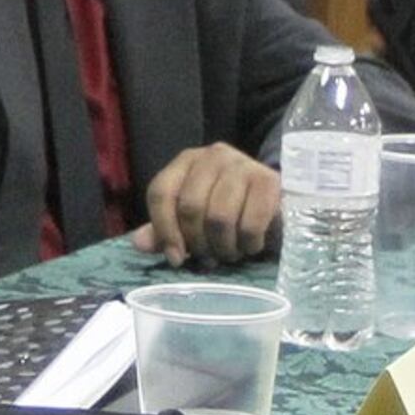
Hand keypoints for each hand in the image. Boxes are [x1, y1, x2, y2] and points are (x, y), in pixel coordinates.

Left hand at [137, 143, 280, 266]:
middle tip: (209, 258)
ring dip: (223, 247)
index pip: (160, 192)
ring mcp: (242, 164)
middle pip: (190, 207)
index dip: (164, 229)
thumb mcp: (192, 218)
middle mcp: (212, 156)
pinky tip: (250, 246)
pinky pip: (250, 224)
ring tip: (228, 254)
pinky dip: (248, 244)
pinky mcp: (269, 180)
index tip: (175, 258)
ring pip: (219, 217)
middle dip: (198, 243)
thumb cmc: (228, 208)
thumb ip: (164, 229)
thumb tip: (138, 242)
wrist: (276, 199)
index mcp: (185, 161)